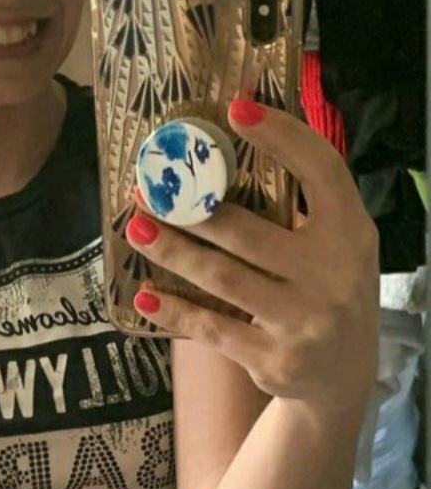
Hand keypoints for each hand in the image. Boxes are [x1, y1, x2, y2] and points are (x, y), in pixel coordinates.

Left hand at [126, 100, 379, 410]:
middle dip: (191, 210)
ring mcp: (304, 320)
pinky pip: (213, 327)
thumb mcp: (335, 245)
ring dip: (173, 252)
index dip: (282, 136)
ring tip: (137, 229)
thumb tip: (235, 141)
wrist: (342, 378)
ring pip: (223, 277)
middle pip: (249, 231)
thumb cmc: (326, 291)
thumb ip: (301, 204)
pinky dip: (175, 311)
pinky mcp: (275, 358)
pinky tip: (144, 296)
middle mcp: (333, 273)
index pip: (321, 169)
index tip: (235, 110)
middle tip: (148, 189)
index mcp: (351, 231)